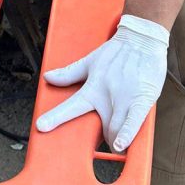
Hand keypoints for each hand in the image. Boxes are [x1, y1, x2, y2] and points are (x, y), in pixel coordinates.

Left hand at [36, 15, 168, 151]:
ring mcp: (124, 98)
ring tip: (116, 144)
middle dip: (101, 138)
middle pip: (99, 127)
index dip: (56, 117)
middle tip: (103, 139)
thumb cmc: (117, 51)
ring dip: (113, 140)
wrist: (142, 39)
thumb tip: (48, 77)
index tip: (41, 126)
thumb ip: (69, 73)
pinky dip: (126, 135)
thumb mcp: (90, 61)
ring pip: (114, 129)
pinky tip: (121, 145)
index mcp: (93, 86)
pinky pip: (133, 121)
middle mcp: (106, 94)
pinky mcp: (141, 99)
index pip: (71, 105)